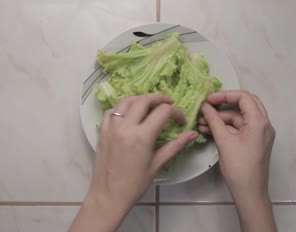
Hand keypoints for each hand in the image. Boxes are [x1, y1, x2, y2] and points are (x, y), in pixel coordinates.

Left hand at [70, 94, 196, 231]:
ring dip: (140, 99)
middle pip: (144, 100)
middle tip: (169, 103)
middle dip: (159, 98)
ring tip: (150, 104)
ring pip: (126, 101)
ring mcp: (112, 127)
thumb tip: (192, 134)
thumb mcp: (157, 165)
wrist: (108, 196)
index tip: (181, 121)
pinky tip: (129, 113)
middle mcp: (126, 127)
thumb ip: (175, 146)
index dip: (176, 112)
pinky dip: (122, 107)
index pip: (163, 112)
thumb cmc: (135, 184)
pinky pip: (112, 111)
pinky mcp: (102, 131)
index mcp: (142, 136)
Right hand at [199, 90, 276, 231]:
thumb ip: (214, 120)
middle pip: (244, 104)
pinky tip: (209, 130)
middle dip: (224, 104)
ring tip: (202, 122)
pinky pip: (240, 127)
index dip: (224, 95)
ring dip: (222, 118)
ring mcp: (260, 133)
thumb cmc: (239, 167)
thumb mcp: (224, 141)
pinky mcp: (254, 141)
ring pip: (240, 117)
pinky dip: (226, 127)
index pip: (244, 97)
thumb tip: (205, 107)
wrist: (249, 192)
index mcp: (260, 122)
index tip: (208, 100)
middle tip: (207, 107)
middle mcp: (263, 124)